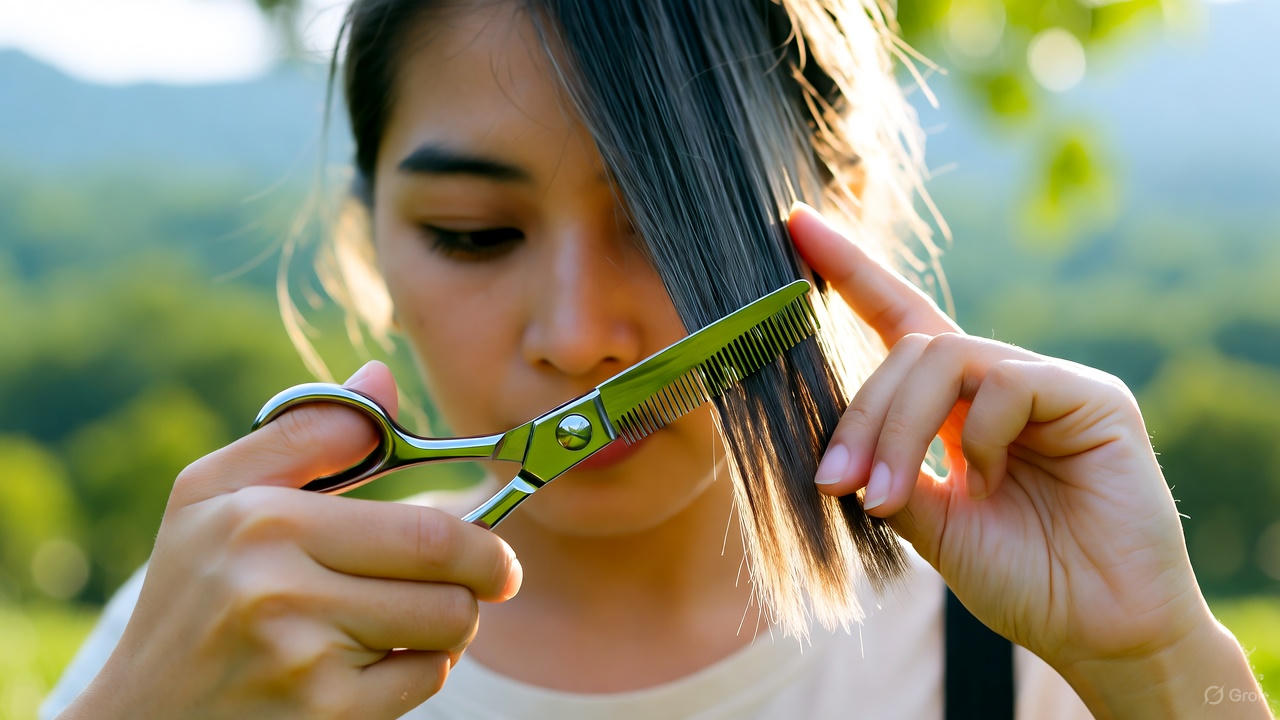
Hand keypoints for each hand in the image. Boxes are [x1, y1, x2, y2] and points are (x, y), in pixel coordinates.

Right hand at [63, 361, 521, 719]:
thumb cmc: (189, 595)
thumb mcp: (211, 496)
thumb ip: (304, 434)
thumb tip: (382, 377)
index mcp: (261, 520)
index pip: (425, 530)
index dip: (482, 543)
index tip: (496, 556)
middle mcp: (279, 588)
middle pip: (447, 582)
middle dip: (482, 583)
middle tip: (486, 585)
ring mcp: (301, 658)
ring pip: (444, 632)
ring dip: (446, 629)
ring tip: (403, 621)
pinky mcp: (322, 716)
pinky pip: (422, 685)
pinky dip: (416, 675)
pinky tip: (370, 666)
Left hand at [788, 204, 1266, 717]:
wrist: (1100, 632)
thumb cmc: (1023, 580)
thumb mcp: (934, 526)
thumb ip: (892, 475)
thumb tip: (841, 452)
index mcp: (960, 407)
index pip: (899, 319)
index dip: (850, 271)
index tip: (795, 225)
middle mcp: (1001, 383)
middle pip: (908, 351)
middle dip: (862, 417)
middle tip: (837, 485)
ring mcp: (1048, 383)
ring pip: (946, 357)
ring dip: (898, 429)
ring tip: (890, 497)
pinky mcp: (1092, 395)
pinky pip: (1008, 382)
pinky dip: (980, 434)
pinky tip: (991, 482)